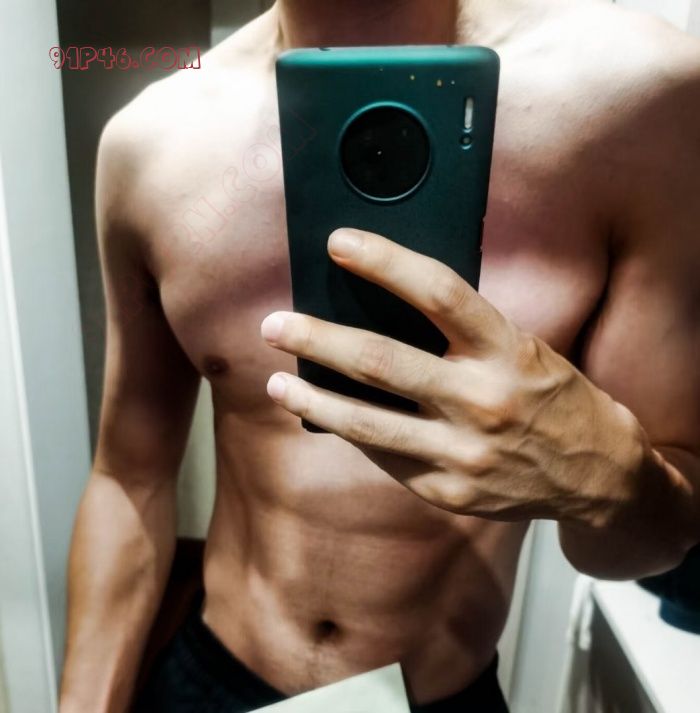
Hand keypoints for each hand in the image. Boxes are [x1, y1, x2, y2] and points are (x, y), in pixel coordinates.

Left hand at [261, 228, 643, 523]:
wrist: (595, 473)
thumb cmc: (549, 396)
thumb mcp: (521, 349)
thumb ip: (463, 335)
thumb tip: (382, 311)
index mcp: (507, 349)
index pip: (439, 292)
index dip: (384, 262)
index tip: (338, 244)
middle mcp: (484, 399)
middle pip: (383, 361)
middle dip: (318, 340)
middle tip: (275, 325)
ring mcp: (463, 451)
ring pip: (368, 423)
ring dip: (313, 400)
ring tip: (275, 385)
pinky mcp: (448, 490)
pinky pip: (385, 456)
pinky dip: (350, 432)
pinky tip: (324, 418)